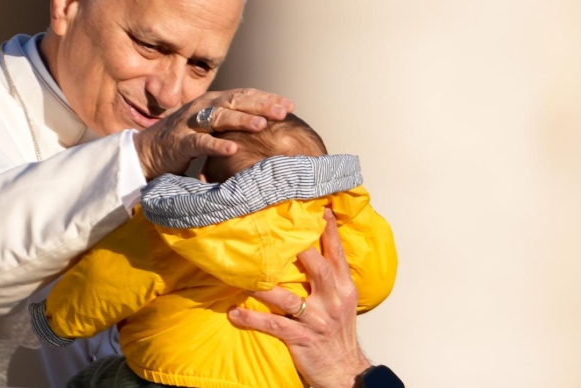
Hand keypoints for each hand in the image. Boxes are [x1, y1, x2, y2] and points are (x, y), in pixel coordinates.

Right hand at [133, 88, 293, 178]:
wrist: (147, 151)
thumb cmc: (185, 140)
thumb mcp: (210, 127)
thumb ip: (232, 123)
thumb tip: (266, 125)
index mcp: (212, 102)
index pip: (243, 95)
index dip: (266, 98)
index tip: (290, 105)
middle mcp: (202, 108)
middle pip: (235, 101)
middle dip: (261, 105)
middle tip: (284, 110)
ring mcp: (190, 123)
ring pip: (219, 118)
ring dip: (241, 120)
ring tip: (261, 124)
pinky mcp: (180, 142)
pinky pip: (200, 142)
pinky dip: (216, 145)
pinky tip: (232, 148)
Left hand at [227, 209, 371, 387]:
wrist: (346, 372)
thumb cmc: (339, 333)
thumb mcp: (343, 302)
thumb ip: (331, 277)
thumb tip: (311, 248)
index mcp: (344, 288)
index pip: (337, 254)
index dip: (328, 230)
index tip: (317, 209)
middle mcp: (333, 301)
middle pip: (318, 268)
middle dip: (299, 249)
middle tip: (276, 232)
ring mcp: (318, 321)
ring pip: (288, 299)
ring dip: (264, 287)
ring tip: (242, 275)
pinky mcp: (301, 339)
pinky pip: (273, 326)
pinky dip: (252, 319)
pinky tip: (234, 313)